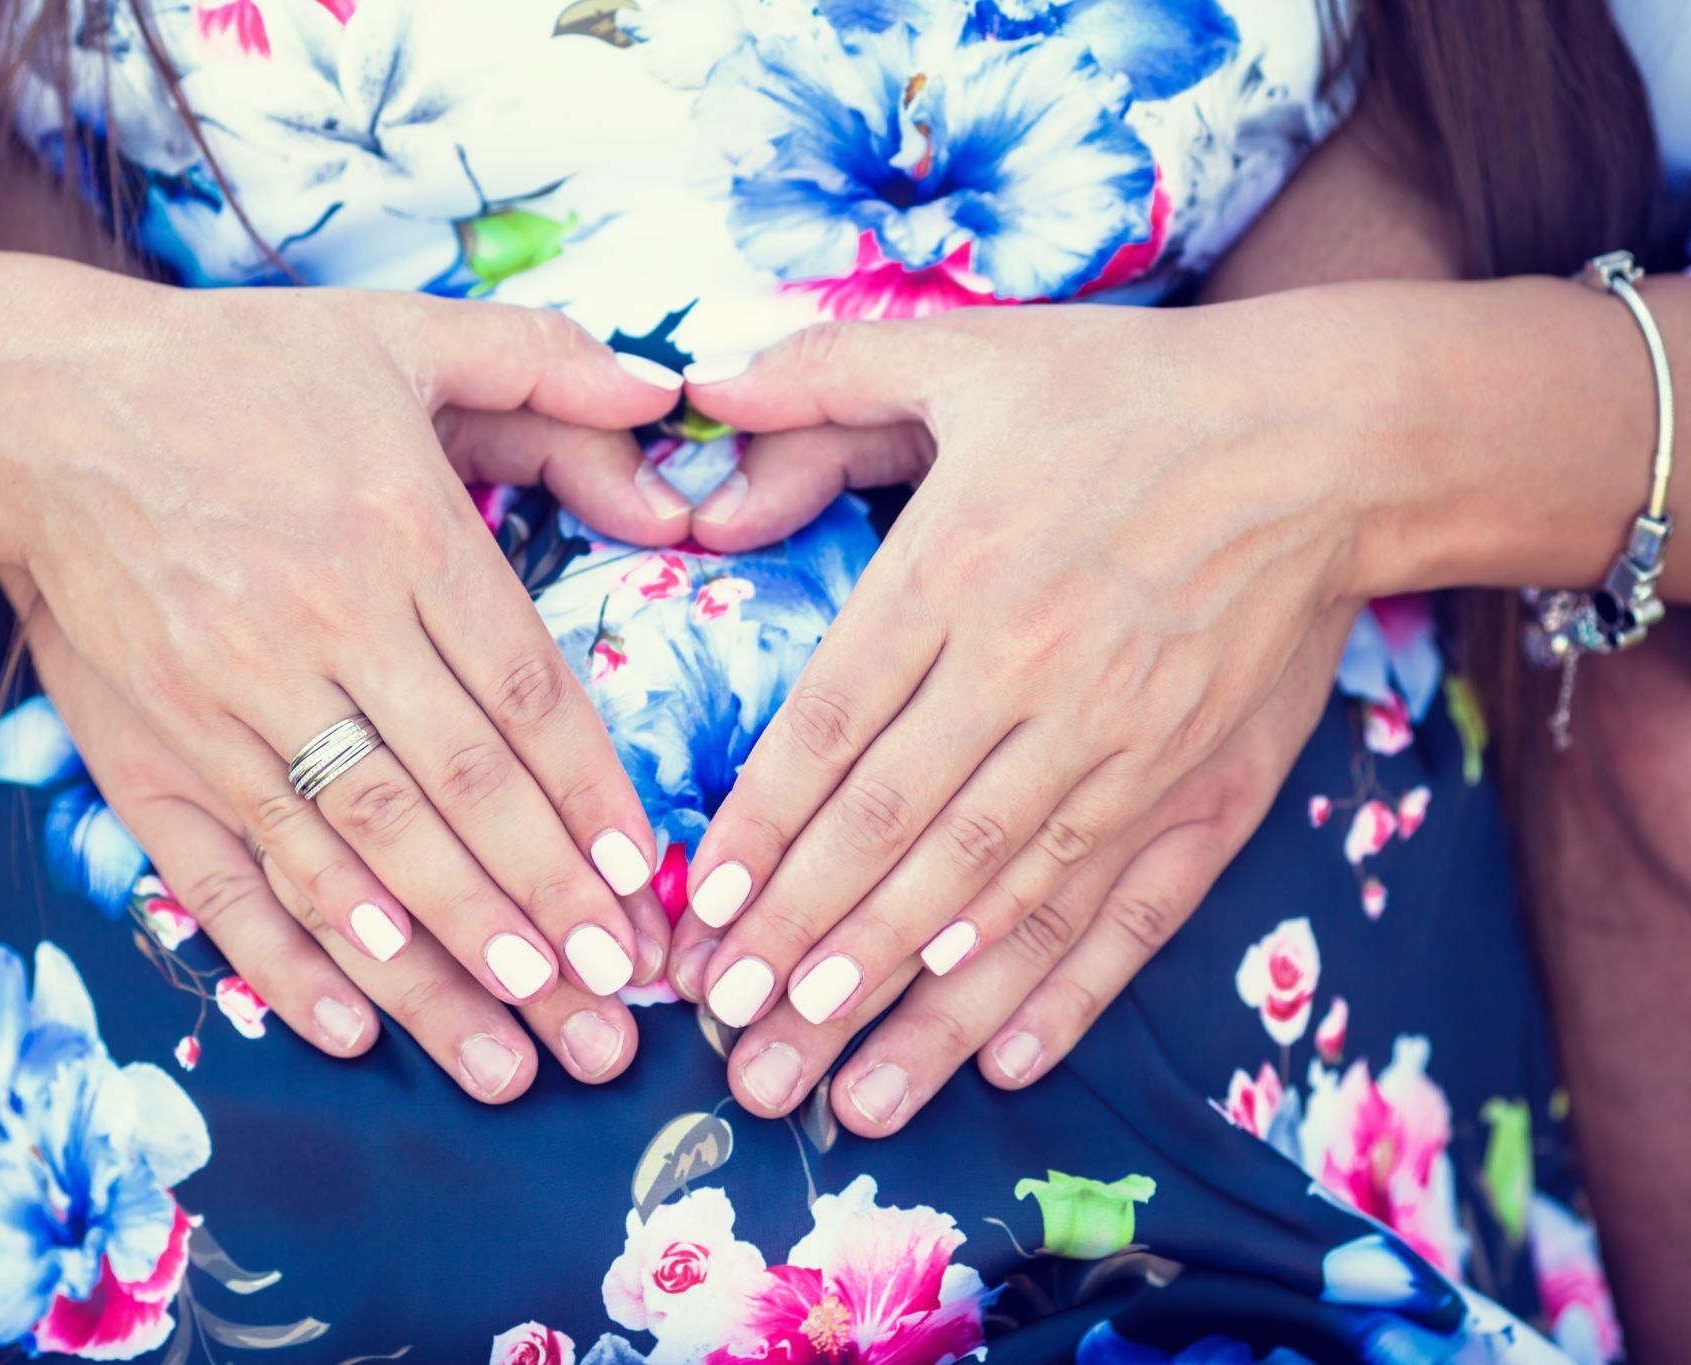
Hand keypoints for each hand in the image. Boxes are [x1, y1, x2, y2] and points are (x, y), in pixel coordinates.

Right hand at [0, 269, 688, 1007]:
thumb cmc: (241, 374)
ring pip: (355, 854)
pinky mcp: (147, 754)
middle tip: (619, 1014)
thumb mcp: (399, 334)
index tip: (645, 887)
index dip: (589, 801)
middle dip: (545, 914)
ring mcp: (227, 704)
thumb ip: (540, 360)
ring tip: (519, 1059)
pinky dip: (284, 952)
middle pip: (457, 797)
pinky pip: (221, 873)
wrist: (41, 412)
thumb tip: (664, 388)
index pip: (524, 694)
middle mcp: (322, 628)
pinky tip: (350, 1028)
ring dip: (441, 966)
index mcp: (400, 532)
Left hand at [669, 303, 1357, 1028]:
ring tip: (835, 1091)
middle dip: (805, 944)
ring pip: (996, 891)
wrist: (1325, 437)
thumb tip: (698, 385)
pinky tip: (1003, 1063)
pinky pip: (1128, 906)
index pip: (832, 728)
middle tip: (731, 1035)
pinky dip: (1065, 988)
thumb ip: (821, 374)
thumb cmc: (1128, 394)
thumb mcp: (966, 352)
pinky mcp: (1202, 785)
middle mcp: (1029, 670)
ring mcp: (1122, 741)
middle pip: (896, 832)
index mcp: (956, 570)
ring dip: (910, 998)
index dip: (762, 832)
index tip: (701, 915)